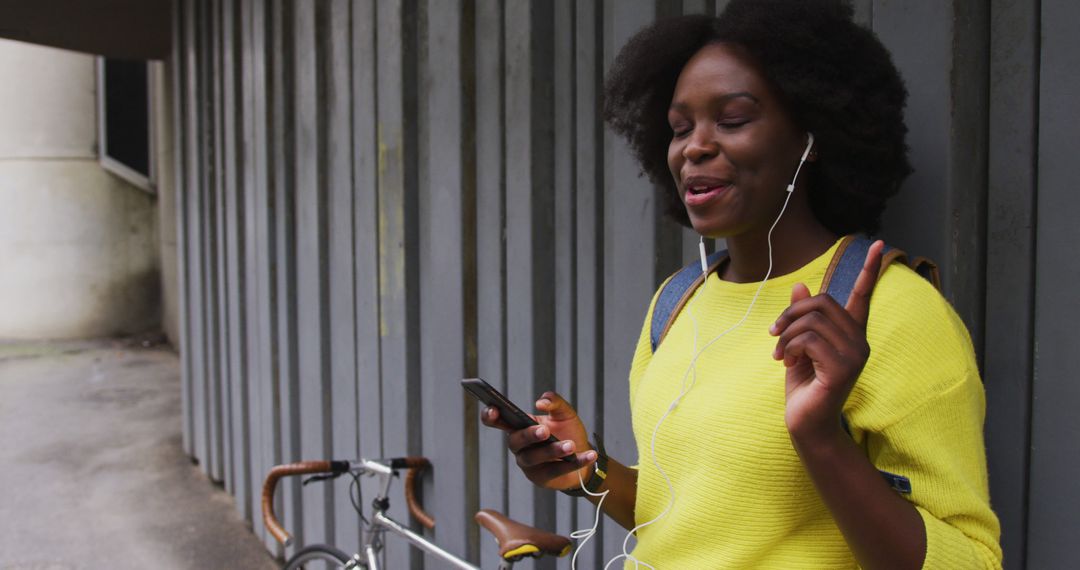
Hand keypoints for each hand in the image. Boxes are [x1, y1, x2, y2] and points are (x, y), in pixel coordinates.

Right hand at [480, 391, 596, 489]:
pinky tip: (589, 455)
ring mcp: (528, 464)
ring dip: (553, 451)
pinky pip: (556, 471)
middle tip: (544, 430)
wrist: (583, 454)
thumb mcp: (564, 413)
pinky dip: (574, 463)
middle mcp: (519, 446)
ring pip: (534, 458)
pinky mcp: (542, 479)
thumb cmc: (568, 431)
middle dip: (529, 435)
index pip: (498, 421)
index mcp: (519, 427)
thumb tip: (541, 402)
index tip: (494, 410)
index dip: (490, 416)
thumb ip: (554, 402)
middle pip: (516, 441)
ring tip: (570, 445)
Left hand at [770, 240, 884, 441]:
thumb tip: (800, 286)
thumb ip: (801, 318)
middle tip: (775, 335)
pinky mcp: (842, 369)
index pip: (862, 295)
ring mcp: (854, 355)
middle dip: (790, 314)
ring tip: (781, 354)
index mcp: (851, 334)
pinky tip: (787, 363)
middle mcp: (859, 341)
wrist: (805, 424)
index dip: (868, 269)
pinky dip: (789, 347)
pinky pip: (808, 340)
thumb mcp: (798, 346)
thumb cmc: (803, 386)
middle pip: (821, 302)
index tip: (877, 243)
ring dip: (786, 334)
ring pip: (811, 320)